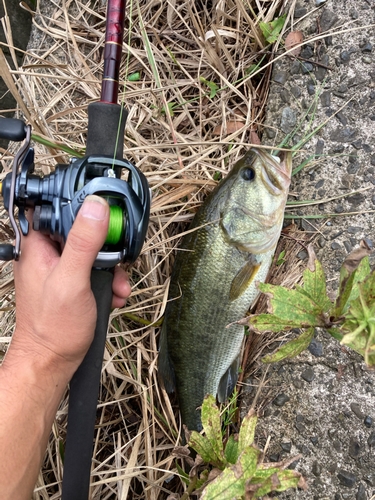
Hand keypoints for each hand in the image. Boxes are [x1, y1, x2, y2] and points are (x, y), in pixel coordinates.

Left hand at [10, 195, 130, 374]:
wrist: (53, 361)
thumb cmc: (52, 327)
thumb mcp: (72, 280)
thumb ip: (84, 243)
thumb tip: (96, 208)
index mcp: (38, 246)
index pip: (55, 208)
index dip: (79, 206)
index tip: (102, 213)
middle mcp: (48, 254)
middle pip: (82, 230)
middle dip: (105, 246)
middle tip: (114, 260)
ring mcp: (62, 269)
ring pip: (93, 252)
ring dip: (111, 268)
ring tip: (116, 284)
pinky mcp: (74, 283)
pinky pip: (95, 271)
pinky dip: (108, 281)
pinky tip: (113, 294)